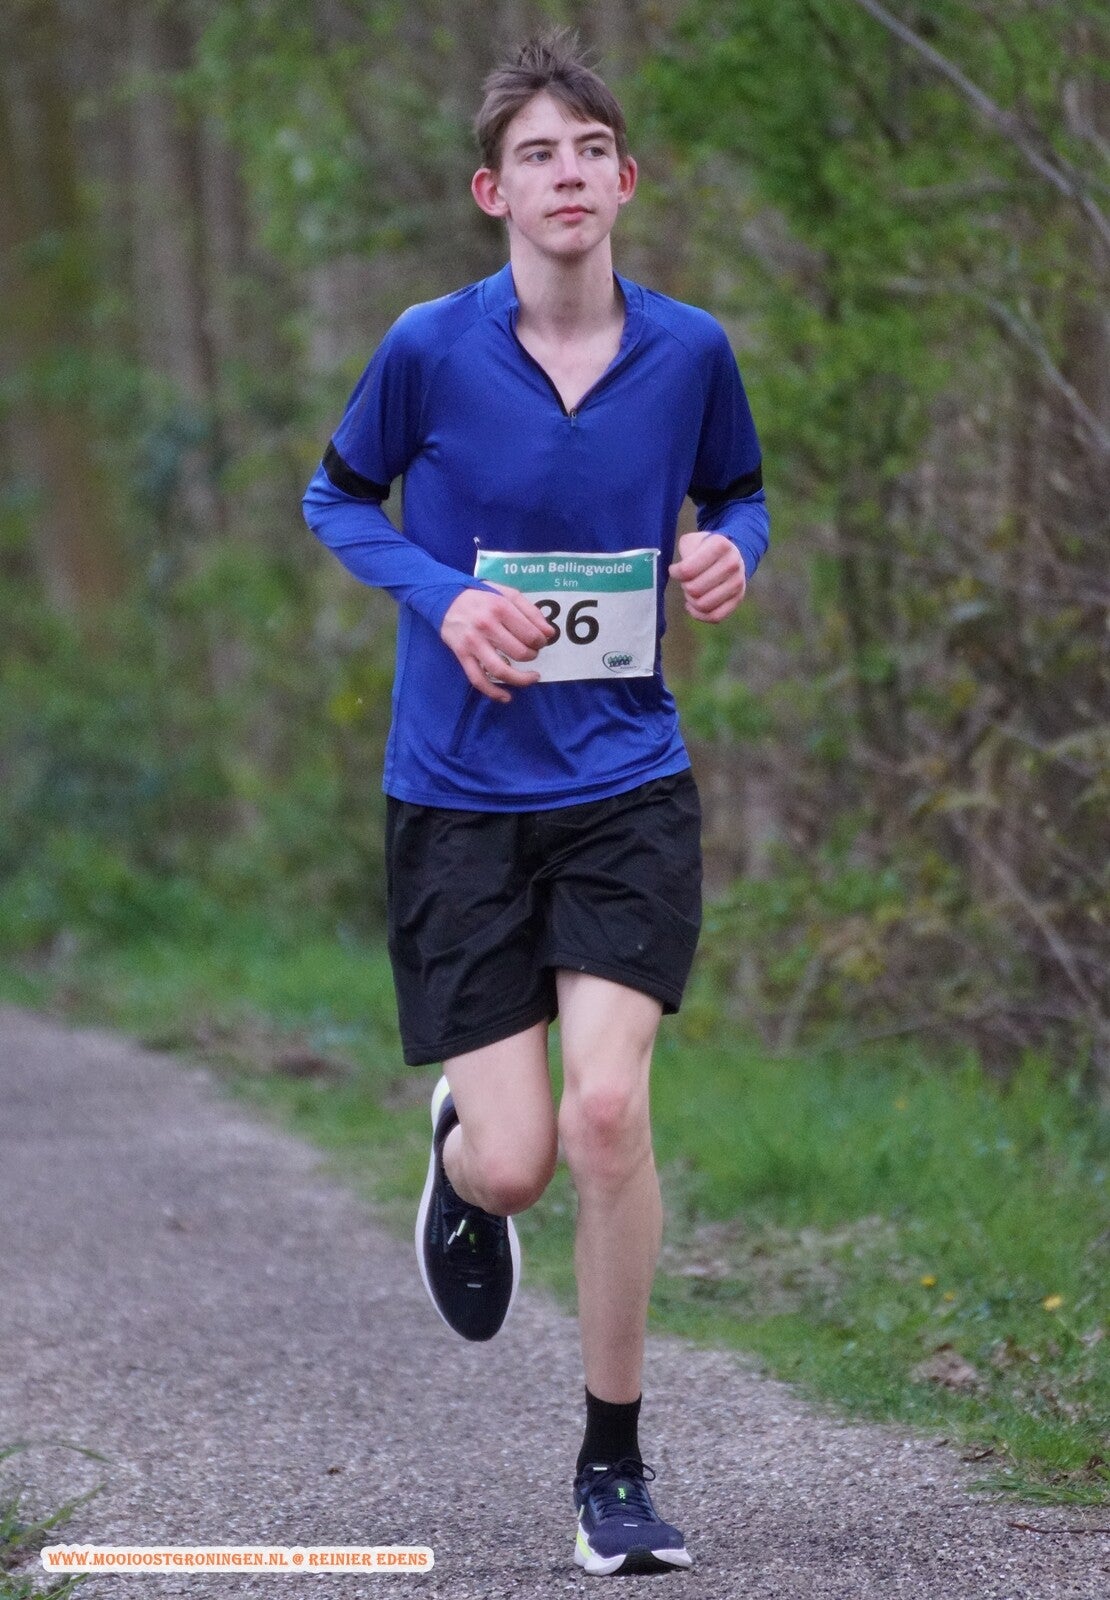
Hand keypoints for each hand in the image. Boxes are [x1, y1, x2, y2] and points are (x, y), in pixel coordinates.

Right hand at [440, 583, 556, 702]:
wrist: (445, 599)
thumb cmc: (481, 597)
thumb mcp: (507, 594)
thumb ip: (530, 611)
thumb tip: (549, 633)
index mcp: (500, 607)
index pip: (531, 634)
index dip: (541, 641)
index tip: (540, 642)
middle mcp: (487, 626)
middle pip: (519, 652)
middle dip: (532, 656)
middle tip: (532, 653)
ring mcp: (473, 643)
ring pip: (501, 670)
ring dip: (521, 679)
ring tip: (532, 677)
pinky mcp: (462, 655)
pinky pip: (478, 680)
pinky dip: (493, 692)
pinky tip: (506, 697)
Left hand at [668, 531, 745, 622]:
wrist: (730, 555)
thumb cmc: (705, 549)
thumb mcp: (692, 540)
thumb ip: (684, 551)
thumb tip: (680, 572)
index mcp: (720, 545)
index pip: (687, 570)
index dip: (676, 572)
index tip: (675, 570)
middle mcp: (733, 564)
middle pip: (694, 589)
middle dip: (685, 586)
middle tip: (686, 581)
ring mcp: (738, 583)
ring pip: (704, 604)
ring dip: (691, 600)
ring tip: (691, 592)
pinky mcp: (738, 599)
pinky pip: (715, 616)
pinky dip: (699, 614)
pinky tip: (693, 606)